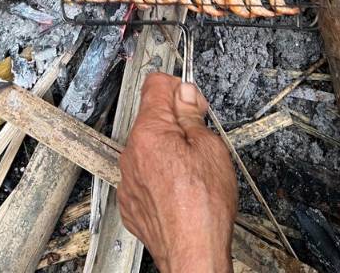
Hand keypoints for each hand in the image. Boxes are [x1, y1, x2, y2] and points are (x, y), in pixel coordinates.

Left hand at [118, 73, 236, 272]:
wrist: (193, 256)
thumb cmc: (204, 209)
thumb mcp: (210, 148)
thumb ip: (192, 115)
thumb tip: (185, 94)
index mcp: (149, 133)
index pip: (155, 84)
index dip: (178, 87)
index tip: (191, 100)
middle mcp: (131, 153)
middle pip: (151, 117)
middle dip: (175, 121)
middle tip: (198, 139)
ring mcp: (128, 179)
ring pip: (148, 147)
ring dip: (167, 150)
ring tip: (192, 171)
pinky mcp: (131, 200)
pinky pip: (144, 174)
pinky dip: (160, 175)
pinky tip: (180, 188)